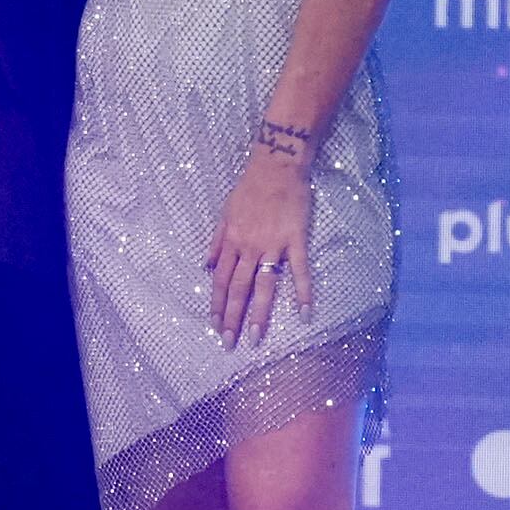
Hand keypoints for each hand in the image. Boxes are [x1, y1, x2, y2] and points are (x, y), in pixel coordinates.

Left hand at [207, 149, 312, 348]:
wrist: (275, 166)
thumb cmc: (249, 189)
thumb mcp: (224, 213)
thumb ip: (216, 241)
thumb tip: (205, 266)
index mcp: (231, 242)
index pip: (220, 280)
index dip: (217, 304)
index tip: (215, 326)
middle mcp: (248, 247)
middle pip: (238, 289)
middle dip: (232, 318)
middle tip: (229, 343)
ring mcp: (272, 245)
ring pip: (263, 285)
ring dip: (259, 313)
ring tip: (257, 338)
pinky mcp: (295, 239)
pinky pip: (299, 270)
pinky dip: (302, 292)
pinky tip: (304, 313)